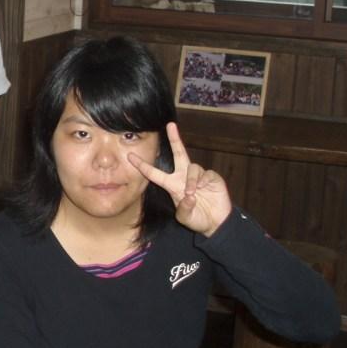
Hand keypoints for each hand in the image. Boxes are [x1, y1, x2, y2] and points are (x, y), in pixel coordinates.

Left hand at [128, 122, 232, 236]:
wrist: (216, 222)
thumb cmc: (198, 218)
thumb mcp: (186, 217)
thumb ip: (184, 209)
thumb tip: (188, 196)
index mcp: (172, 185)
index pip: (154, 173)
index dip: (143, 165)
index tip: (130, 156)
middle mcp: (184, 176)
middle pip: (178, 153)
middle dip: (175, 139)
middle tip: (171, 125)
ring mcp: (198, 175)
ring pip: (192, 168)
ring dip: (191, 180)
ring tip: (192, 193)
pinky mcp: (211, 177)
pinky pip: (205, 174)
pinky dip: (202, 181)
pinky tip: (204, 189)